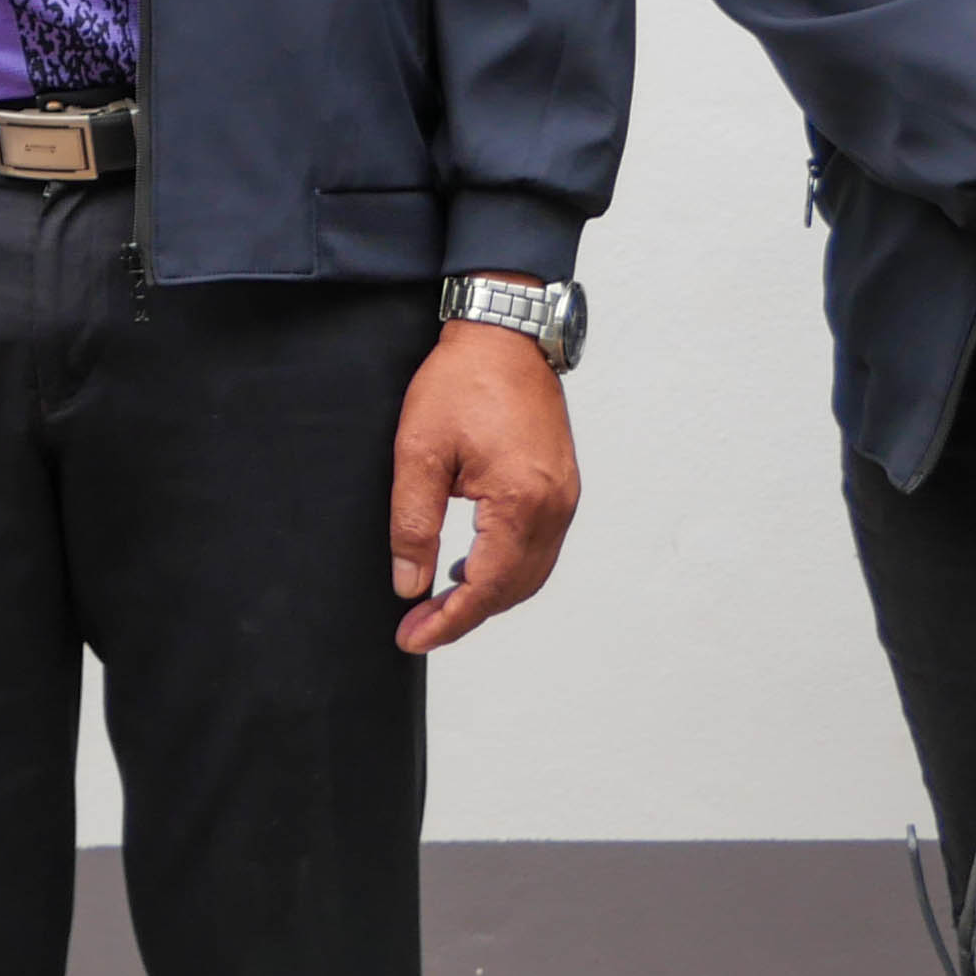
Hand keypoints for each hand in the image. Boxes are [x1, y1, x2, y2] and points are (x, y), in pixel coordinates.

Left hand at [390, 304, 578, 654]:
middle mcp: (554, 507)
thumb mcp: (419, 451)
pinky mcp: (563, 488)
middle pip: (514, 590)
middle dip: (464, 616)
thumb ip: (413, 523)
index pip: (486, 588)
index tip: (411, 639)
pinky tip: (472, 567)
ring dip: (488, 596)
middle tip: (417, 627)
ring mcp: (565, 499)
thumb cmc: (461, 382)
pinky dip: (507, 570)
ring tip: (439, 604)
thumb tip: (410, 584)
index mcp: (521, 501)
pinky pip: (539, 549)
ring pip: (531, 574)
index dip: (447, 622)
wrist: (504, 336)